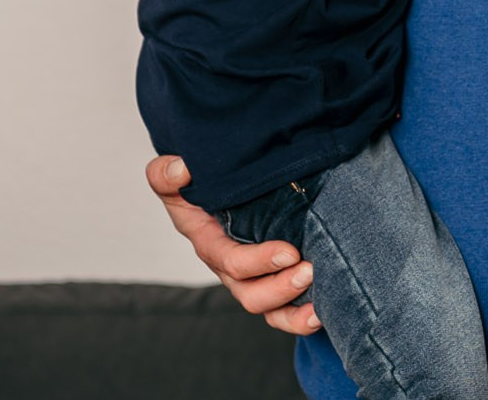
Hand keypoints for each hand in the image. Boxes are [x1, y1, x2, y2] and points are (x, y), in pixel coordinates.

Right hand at [144, 155, 321, 335]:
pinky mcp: (271, 278)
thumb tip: (182, 171)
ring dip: (293, 309)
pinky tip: (322, 312)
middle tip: (310, 270)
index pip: (230, 260)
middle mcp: (230, 267)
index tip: (289, 251)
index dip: (258, 262)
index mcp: (208, 242)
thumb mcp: (170, 176)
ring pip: (268, 309)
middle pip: (250, 294)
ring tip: (319, 301)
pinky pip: (282, 309)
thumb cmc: (194, 183)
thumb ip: (165, 174)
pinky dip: (300, 317)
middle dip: (280, 288)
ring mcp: (251, 276)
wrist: (216, 185)